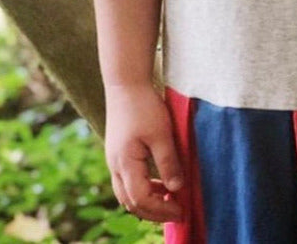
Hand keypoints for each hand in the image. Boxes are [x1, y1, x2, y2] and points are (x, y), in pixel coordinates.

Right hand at [103, 82, 184, 222]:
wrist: (126, 83)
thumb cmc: (144, 106)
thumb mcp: (161, 134)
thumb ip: (168, 162)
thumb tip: (177, 189)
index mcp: (125, 163)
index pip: (141, 199)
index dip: (161, 210)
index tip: (181, 210)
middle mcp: (115, 166)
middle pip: (130, 202)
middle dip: (154, 212)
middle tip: (177, 212)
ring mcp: (114, 160)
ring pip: (127, 194)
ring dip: (148, 201)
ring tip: (170, 199)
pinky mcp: (118, 153)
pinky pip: (127, 181)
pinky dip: (143, 188)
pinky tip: (160, 182)